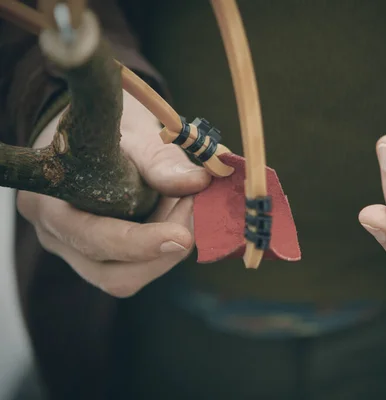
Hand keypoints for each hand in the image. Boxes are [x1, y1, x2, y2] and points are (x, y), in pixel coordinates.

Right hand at [17, 91, 210, 297]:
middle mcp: (57, 238)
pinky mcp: (102, 257)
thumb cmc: (106, 131)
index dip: (139, 244)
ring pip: (129, 277)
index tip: (183, 236)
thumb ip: (160, 160)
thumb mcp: (132, 134)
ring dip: (168, 249)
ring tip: (183, 203)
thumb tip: (197, 181)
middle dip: (164, 249)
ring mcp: (77, 253)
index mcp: (48, 204)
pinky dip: (164, 247)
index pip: (90, 239)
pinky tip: (174, 212)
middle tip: (193, 205)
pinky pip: (137, 268)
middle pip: (113, 275)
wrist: (89, 134)